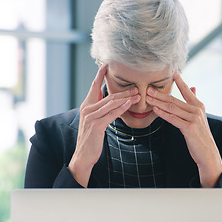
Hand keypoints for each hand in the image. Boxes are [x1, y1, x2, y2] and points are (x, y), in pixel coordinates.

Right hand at [68, 65, 139, 186]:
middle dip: (124, 91)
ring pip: (111, 103)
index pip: (94, 87)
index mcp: (86, 105)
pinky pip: (111, 114)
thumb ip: (100, 110)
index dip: (100, 76)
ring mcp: (90, 116)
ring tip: (138, 95)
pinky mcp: (96, 125)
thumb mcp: (94, 121)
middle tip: (136, 87)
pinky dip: (121, 108)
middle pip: (108, 96)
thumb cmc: (91, 138)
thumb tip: (111, 102)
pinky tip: (129, 104)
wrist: (83, 155)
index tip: (106, 65)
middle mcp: (87, 108)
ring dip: (126, 99)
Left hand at [146, 71, 221, 186]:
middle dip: (159, 94)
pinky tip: (155, 110)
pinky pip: (173, 119)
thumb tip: (194, 87)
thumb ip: (194, 101)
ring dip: (158, 102)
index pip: (185, 90)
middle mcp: (197, 110)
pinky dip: (163, 114)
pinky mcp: (189, 128)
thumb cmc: (200, 135)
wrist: (208, 153)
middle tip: (148, 88)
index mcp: (198, 105)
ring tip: (147, 98)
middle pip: (174, 99)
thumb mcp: (199, 116)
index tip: (170, 71)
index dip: (178, 80)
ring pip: (172, 108)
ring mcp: (194, 118)